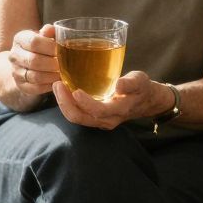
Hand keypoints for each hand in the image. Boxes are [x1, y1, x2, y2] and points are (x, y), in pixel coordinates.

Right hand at [6, 22, 59, 99]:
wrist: (25, 62)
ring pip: (35, 76)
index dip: (50, 47)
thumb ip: (49, 32)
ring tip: (64, 74)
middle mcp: (14, 55)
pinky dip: (50, 86)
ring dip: (52, 76)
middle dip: (53, 64)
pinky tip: (58, 82)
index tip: (62, 50)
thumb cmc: (41, 46)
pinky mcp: (21, 85)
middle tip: (67, 65)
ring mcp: (16, 72)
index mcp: (20, 39)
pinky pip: (36, 88)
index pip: (34, 42)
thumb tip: (51, 30)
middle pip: (34, 61)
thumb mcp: (45, 36)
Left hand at [52, 69, 169, 130]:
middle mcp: (107, 119)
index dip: (85, 103)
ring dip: (64, 104)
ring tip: (57, 86)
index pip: (99, 111)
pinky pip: (78, 115)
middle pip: (81, 118)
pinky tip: (63, 91)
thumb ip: (131, 83)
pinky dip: (68, 104)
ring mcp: (100, 121)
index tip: (75, 90)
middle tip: (58, 84)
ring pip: (77, 118)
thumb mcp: (140, 81)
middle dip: (66, 103)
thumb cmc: (141, 88)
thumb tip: (119, 84)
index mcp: (119, 110)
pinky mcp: (94, 118)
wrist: (145, 102)